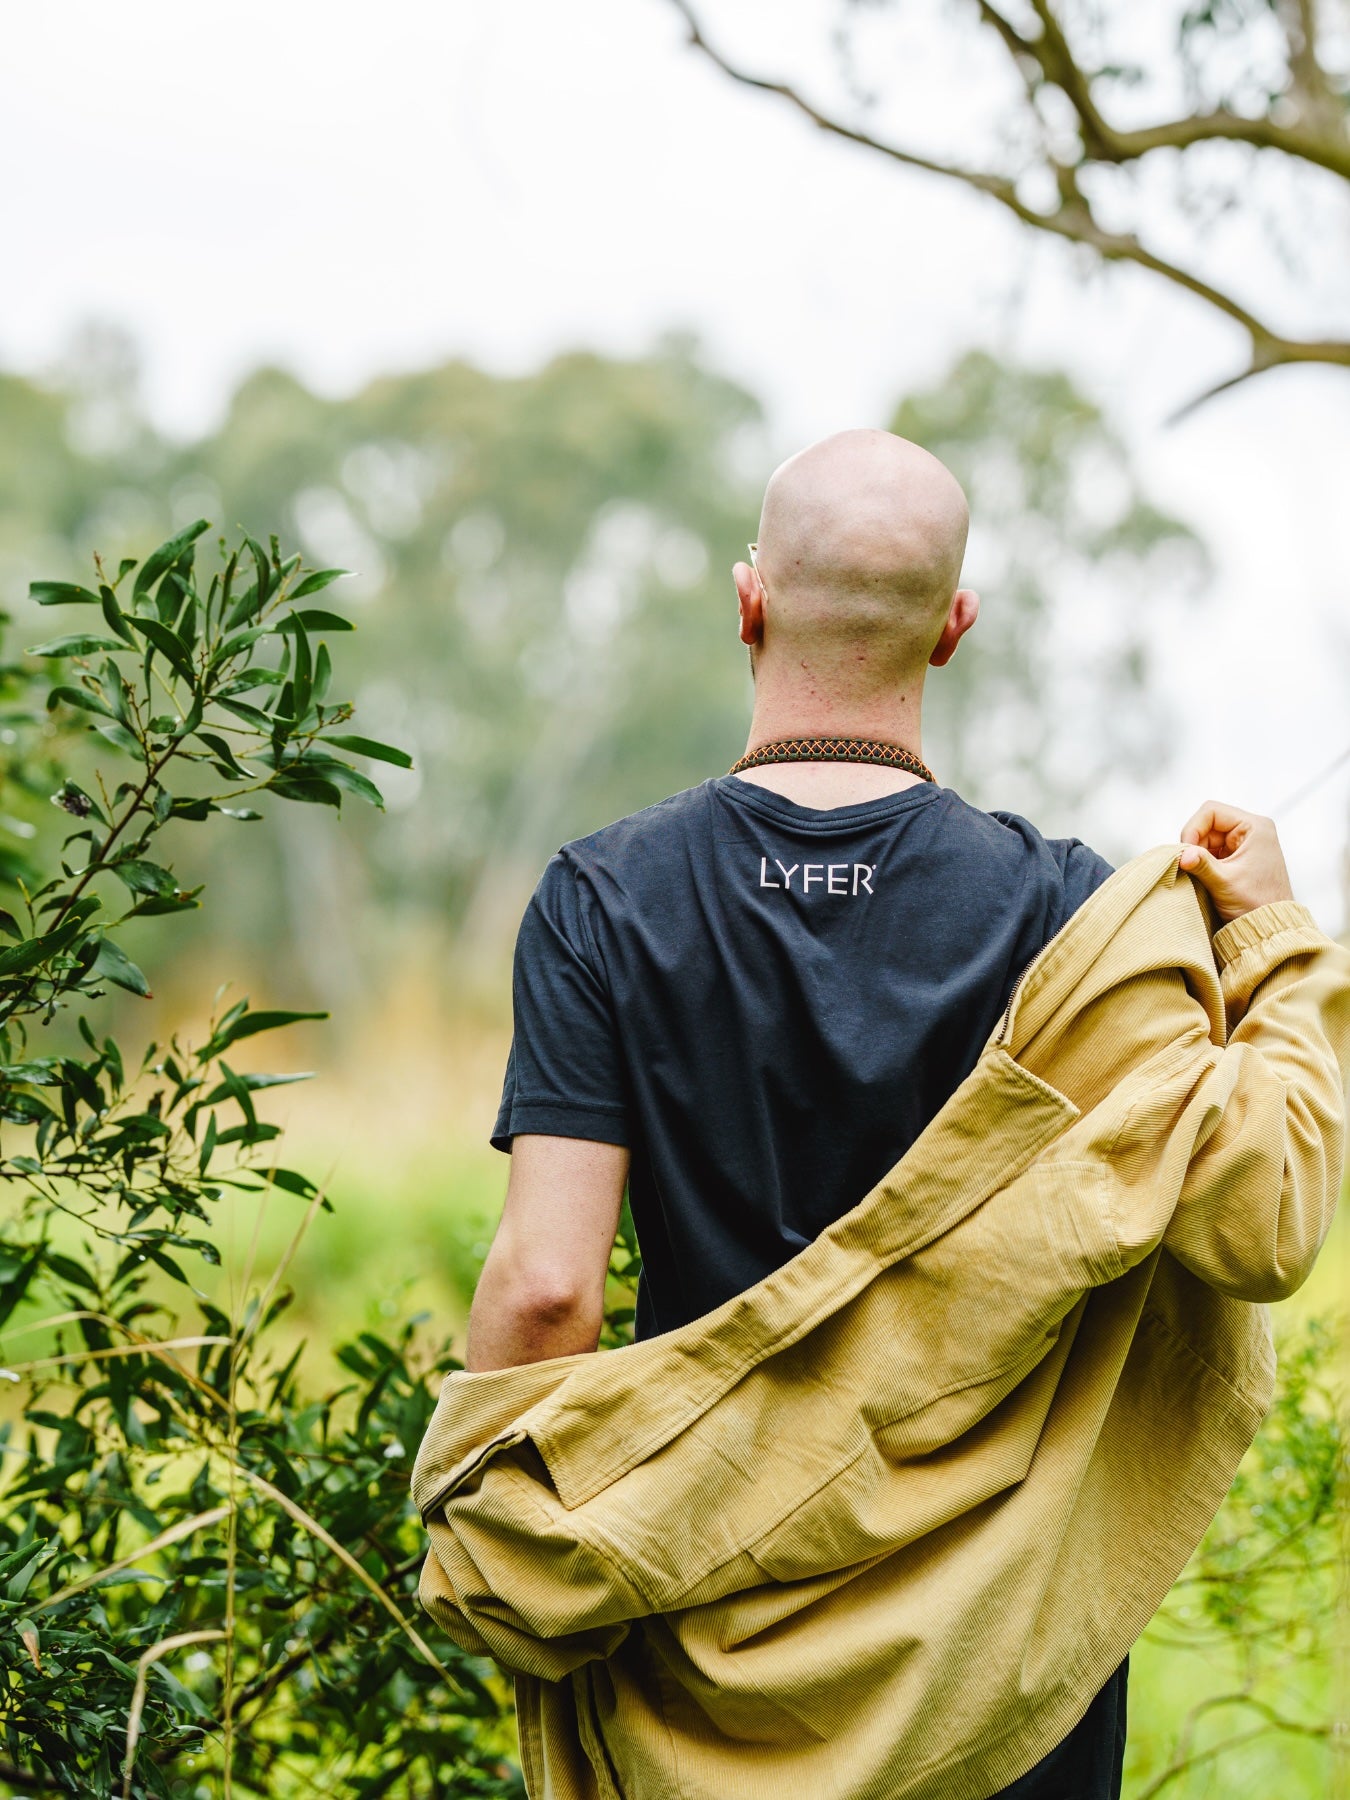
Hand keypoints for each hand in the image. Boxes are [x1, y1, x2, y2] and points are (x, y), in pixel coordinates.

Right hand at [1178, 800, 1293, 923]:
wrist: (1271, 927)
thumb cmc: (1256, 903)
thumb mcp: (1224, 882)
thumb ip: (1201, 864)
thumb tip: (1180, 855)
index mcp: (1255, 827)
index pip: (1211, 811)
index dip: (1193, 829)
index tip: (1187, 852)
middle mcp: (1252, 830)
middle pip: (1207, 824)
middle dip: (1194, 844)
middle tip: (1190, 865)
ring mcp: (1245, 843)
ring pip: (1207, 838)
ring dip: (1198, 854)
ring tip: (1200, 874)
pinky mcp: (1239, 856)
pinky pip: (1212, 850)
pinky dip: (1203, 861)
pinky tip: (1205, 876)